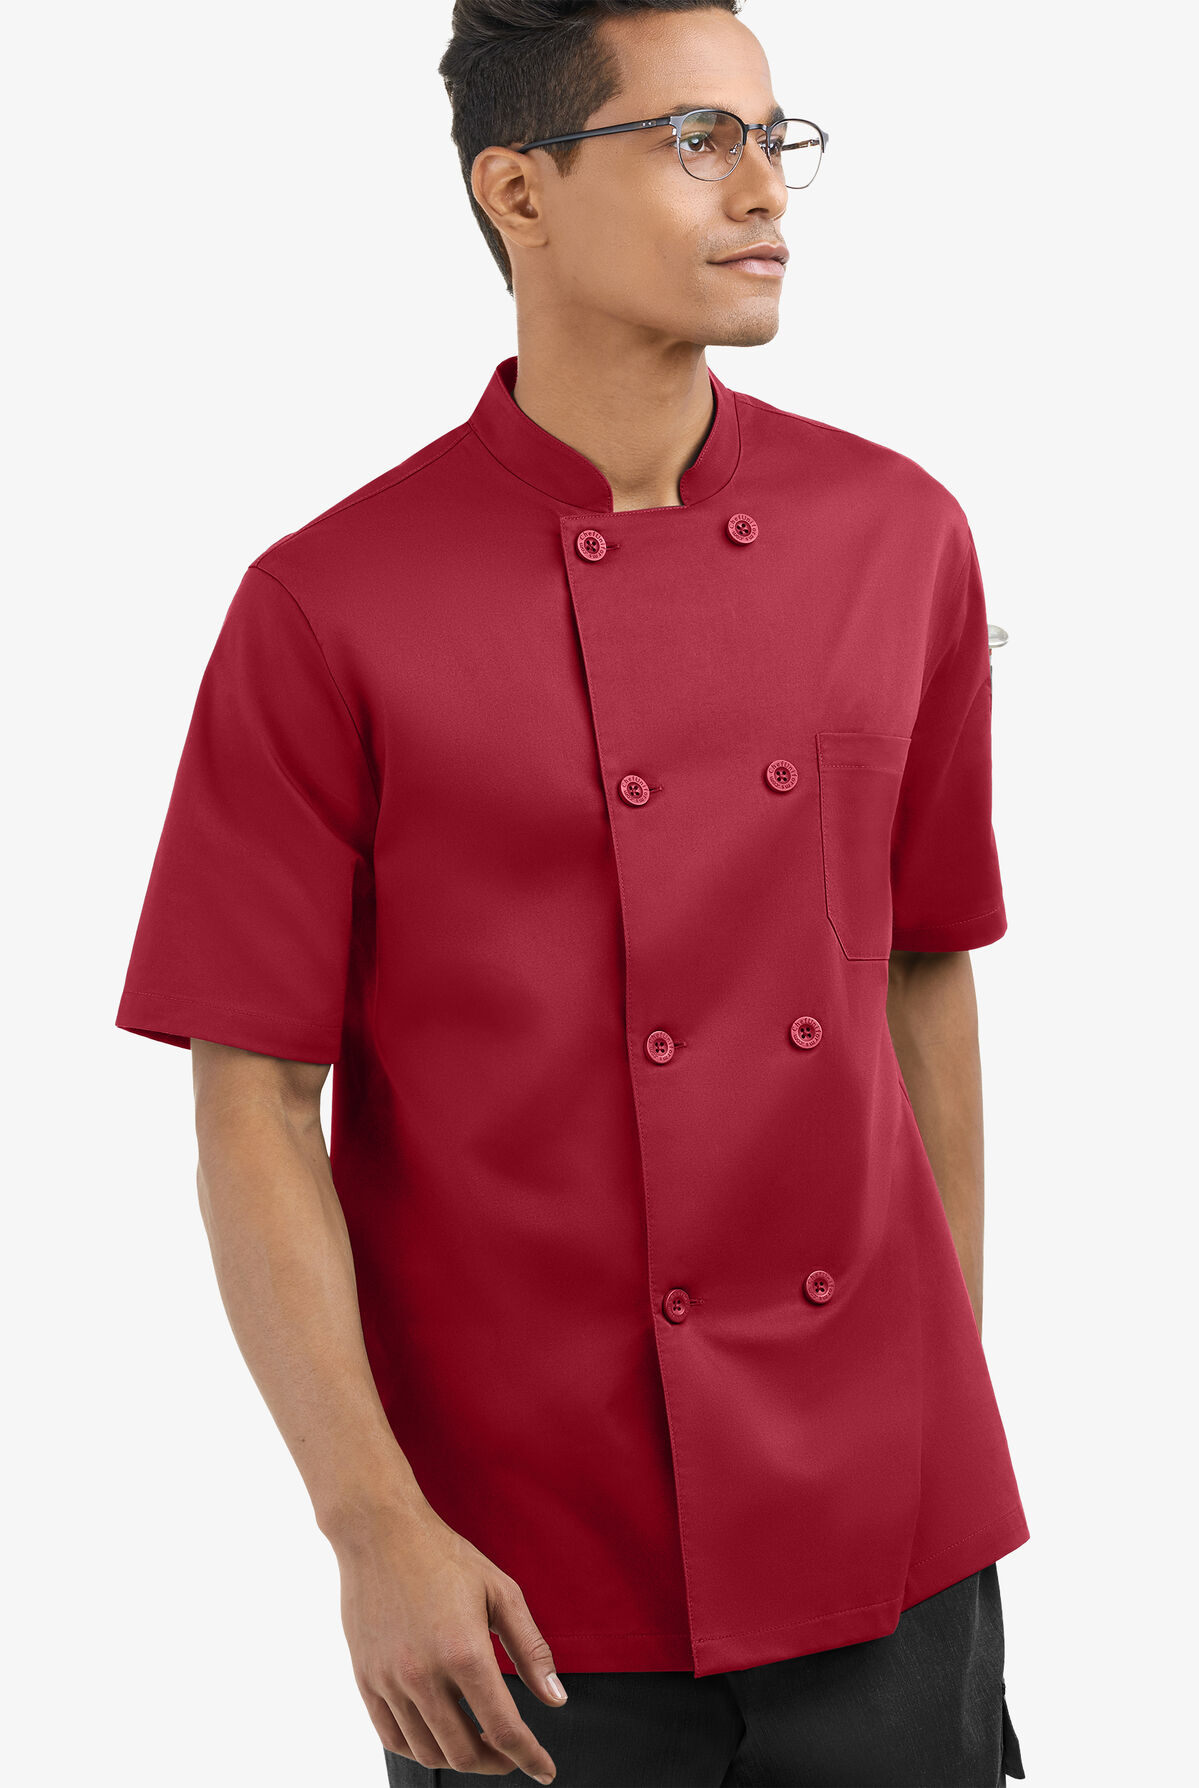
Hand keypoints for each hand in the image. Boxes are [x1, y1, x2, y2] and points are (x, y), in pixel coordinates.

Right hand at [334, 1497, 565, 1780]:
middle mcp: (423, 1675)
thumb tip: (556, 1699)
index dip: (529, 1757)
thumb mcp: (501, 1592)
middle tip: (513, 1755)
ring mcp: (389, 1681)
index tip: (544, 1770)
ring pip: (428, 1752)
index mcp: (464, 1652)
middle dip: (498, 1763)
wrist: (380, 1531)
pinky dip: (421, 1749)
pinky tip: (440, 1736)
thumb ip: (531, 1650)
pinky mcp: (366, 1679)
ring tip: (479, 1745)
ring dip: (461, 1760)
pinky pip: (393, 1738)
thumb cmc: (444, 1556)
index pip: (503, 1729)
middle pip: (465, 1753)